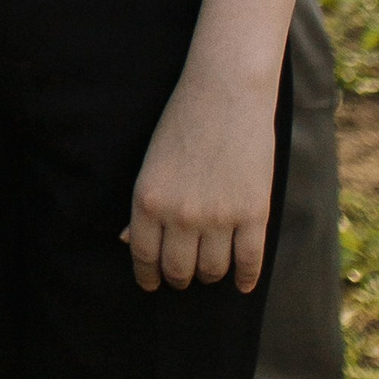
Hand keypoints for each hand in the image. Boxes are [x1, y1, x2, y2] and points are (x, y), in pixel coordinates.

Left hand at [125, 67, 278, 292]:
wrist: (225, 94)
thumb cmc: (181, 123)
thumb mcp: (150, 164)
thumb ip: (144, 205)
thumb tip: (125, 241)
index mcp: (147, 201)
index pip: (144, 256)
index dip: (147, 276)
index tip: (150, 284)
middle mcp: (180, 215)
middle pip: (179, 270)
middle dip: (179, 279)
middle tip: (181, 279)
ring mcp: (219, 217)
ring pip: (213, 270)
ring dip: (210, 276)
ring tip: (209, 272)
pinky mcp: (253, 214)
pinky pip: (249, 262)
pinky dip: (245, 278)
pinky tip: (241, 283)